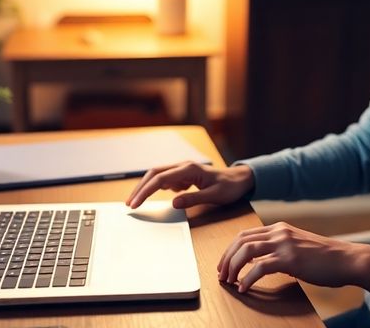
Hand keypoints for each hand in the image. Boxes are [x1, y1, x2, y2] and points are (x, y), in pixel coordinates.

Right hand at [125, 161, 254, 209]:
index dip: (145, 192)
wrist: (239, 179)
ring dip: (145, 188)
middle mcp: (182, 166)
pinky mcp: (182, 175)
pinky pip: (165, 180)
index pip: (160, 179)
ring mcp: (182, 170)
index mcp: (189, 169)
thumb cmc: (229, 187)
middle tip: (130, 204)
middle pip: (153, 174)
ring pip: (157, 176)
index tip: (135, 204)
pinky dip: (156, 188)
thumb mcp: (214, 196)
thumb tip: (174, 203)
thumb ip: (194, 199)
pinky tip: (154, 197)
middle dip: (140, 188)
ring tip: (136, 202)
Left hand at [218, 222, 369, 292]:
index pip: (245, 234)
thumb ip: (281, 249)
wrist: (347, 259)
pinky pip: (259, 267)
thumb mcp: (299, 246)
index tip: (224, 264)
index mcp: (280, 228)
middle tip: (221, 274)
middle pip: (241, 241)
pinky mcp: (289, 259)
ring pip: (246, 251)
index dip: (230, 250)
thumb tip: (264, 262)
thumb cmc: (326, 258)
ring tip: (229, 281)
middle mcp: (279, 232)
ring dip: (233, 267)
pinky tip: (244, 288)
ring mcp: (284, 244)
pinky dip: (247, 278)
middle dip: (226, 258)